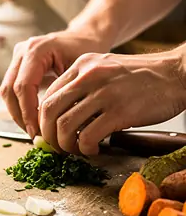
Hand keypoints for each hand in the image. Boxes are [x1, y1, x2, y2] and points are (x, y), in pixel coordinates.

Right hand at [0, 30, 106, 137]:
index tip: (37, 131)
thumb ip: (68, 96)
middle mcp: (23, 50)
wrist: (84, 36)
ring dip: (17, 113)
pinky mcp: (18, 64)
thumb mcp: (82, 73)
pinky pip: (11, 89)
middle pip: (9, 90)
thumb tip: (60, 127)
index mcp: (38, 49)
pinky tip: (33, 119)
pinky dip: (19, 106)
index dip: (27, 112)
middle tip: (34, 134)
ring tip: (33, 130)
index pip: (23, 86)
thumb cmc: (87, 51)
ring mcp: (18, 56)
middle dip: (20, 116)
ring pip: (6, 91)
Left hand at [39, 50, 185, 154]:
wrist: (176, 74)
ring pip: (64, 126)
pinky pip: (88, 137)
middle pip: (49, 111)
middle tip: (57, 147)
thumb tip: (63, 114)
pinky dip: (86, 149)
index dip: (43, 120)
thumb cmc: (143, 76)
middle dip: (48, 135)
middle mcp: (89, 76)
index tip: (49, 133)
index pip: (48, 95)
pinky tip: (94, 150)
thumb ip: (84, 85)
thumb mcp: (106, 68)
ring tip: (77, 150)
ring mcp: (104, 93)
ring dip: (66, 146)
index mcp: (82, 65)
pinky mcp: (119, 111)